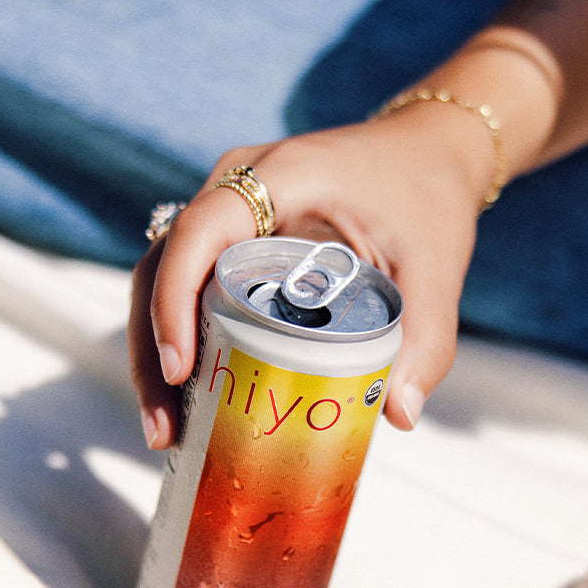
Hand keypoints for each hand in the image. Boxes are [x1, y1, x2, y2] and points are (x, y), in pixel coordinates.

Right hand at [129, 109, 494, 449]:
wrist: (423, 155)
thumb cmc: (426, 197)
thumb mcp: (436, 265)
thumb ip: (427, 338)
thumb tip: (399, 416)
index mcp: (280, 176)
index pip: (200, 231)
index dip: (174, 299)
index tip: (180, 370)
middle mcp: (236, 190)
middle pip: (161, 267)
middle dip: (151, 353)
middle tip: (164, 430)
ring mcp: (228, 217)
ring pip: (162, 283)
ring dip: (154, 358)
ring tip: (167, 432)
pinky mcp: (232, 245)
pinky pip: (189, 291)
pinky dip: (183, 346)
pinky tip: (191, 404)